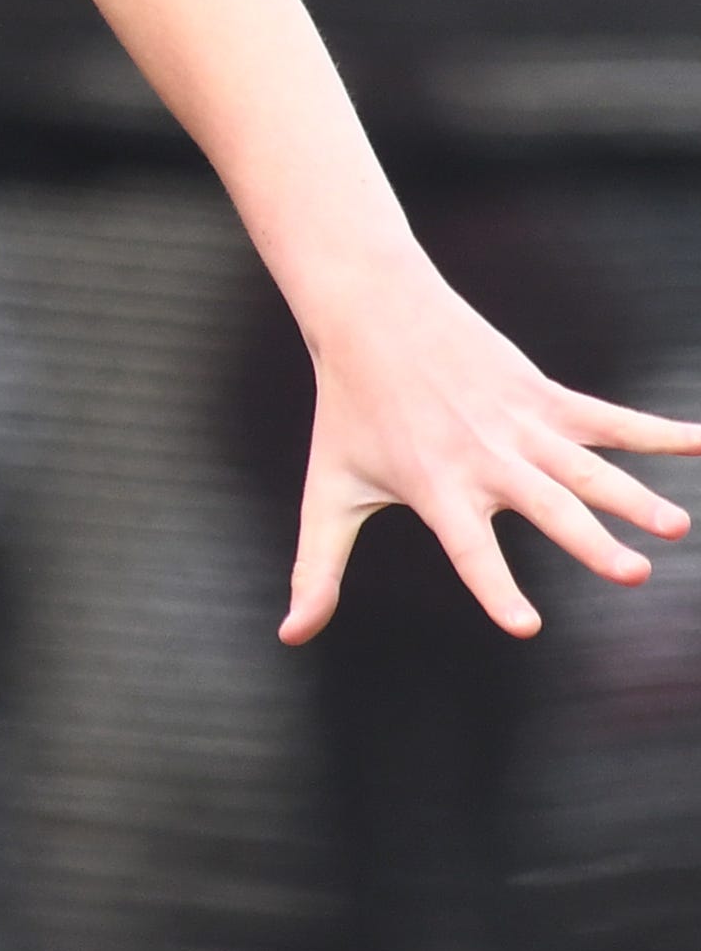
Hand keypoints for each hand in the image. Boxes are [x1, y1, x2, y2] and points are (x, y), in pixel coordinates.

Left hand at [284, 268, 700, 642]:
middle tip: (634, 574)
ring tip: (674, 527)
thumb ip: (317, 567)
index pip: (469, 550)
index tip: (526, 625)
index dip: (495, 588)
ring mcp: (520, 424)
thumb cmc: (347, 410)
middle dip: (590, 541)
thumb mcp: (327, 491)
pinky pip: (609, 416)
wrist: (370, 314)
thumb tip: (290, 636)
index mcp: (435, 488)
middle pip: (546, 507)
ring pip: (587, 466)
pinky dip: (657, 431)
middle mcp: (485, 460)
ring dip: (633, 495)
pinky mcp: (544, 394)